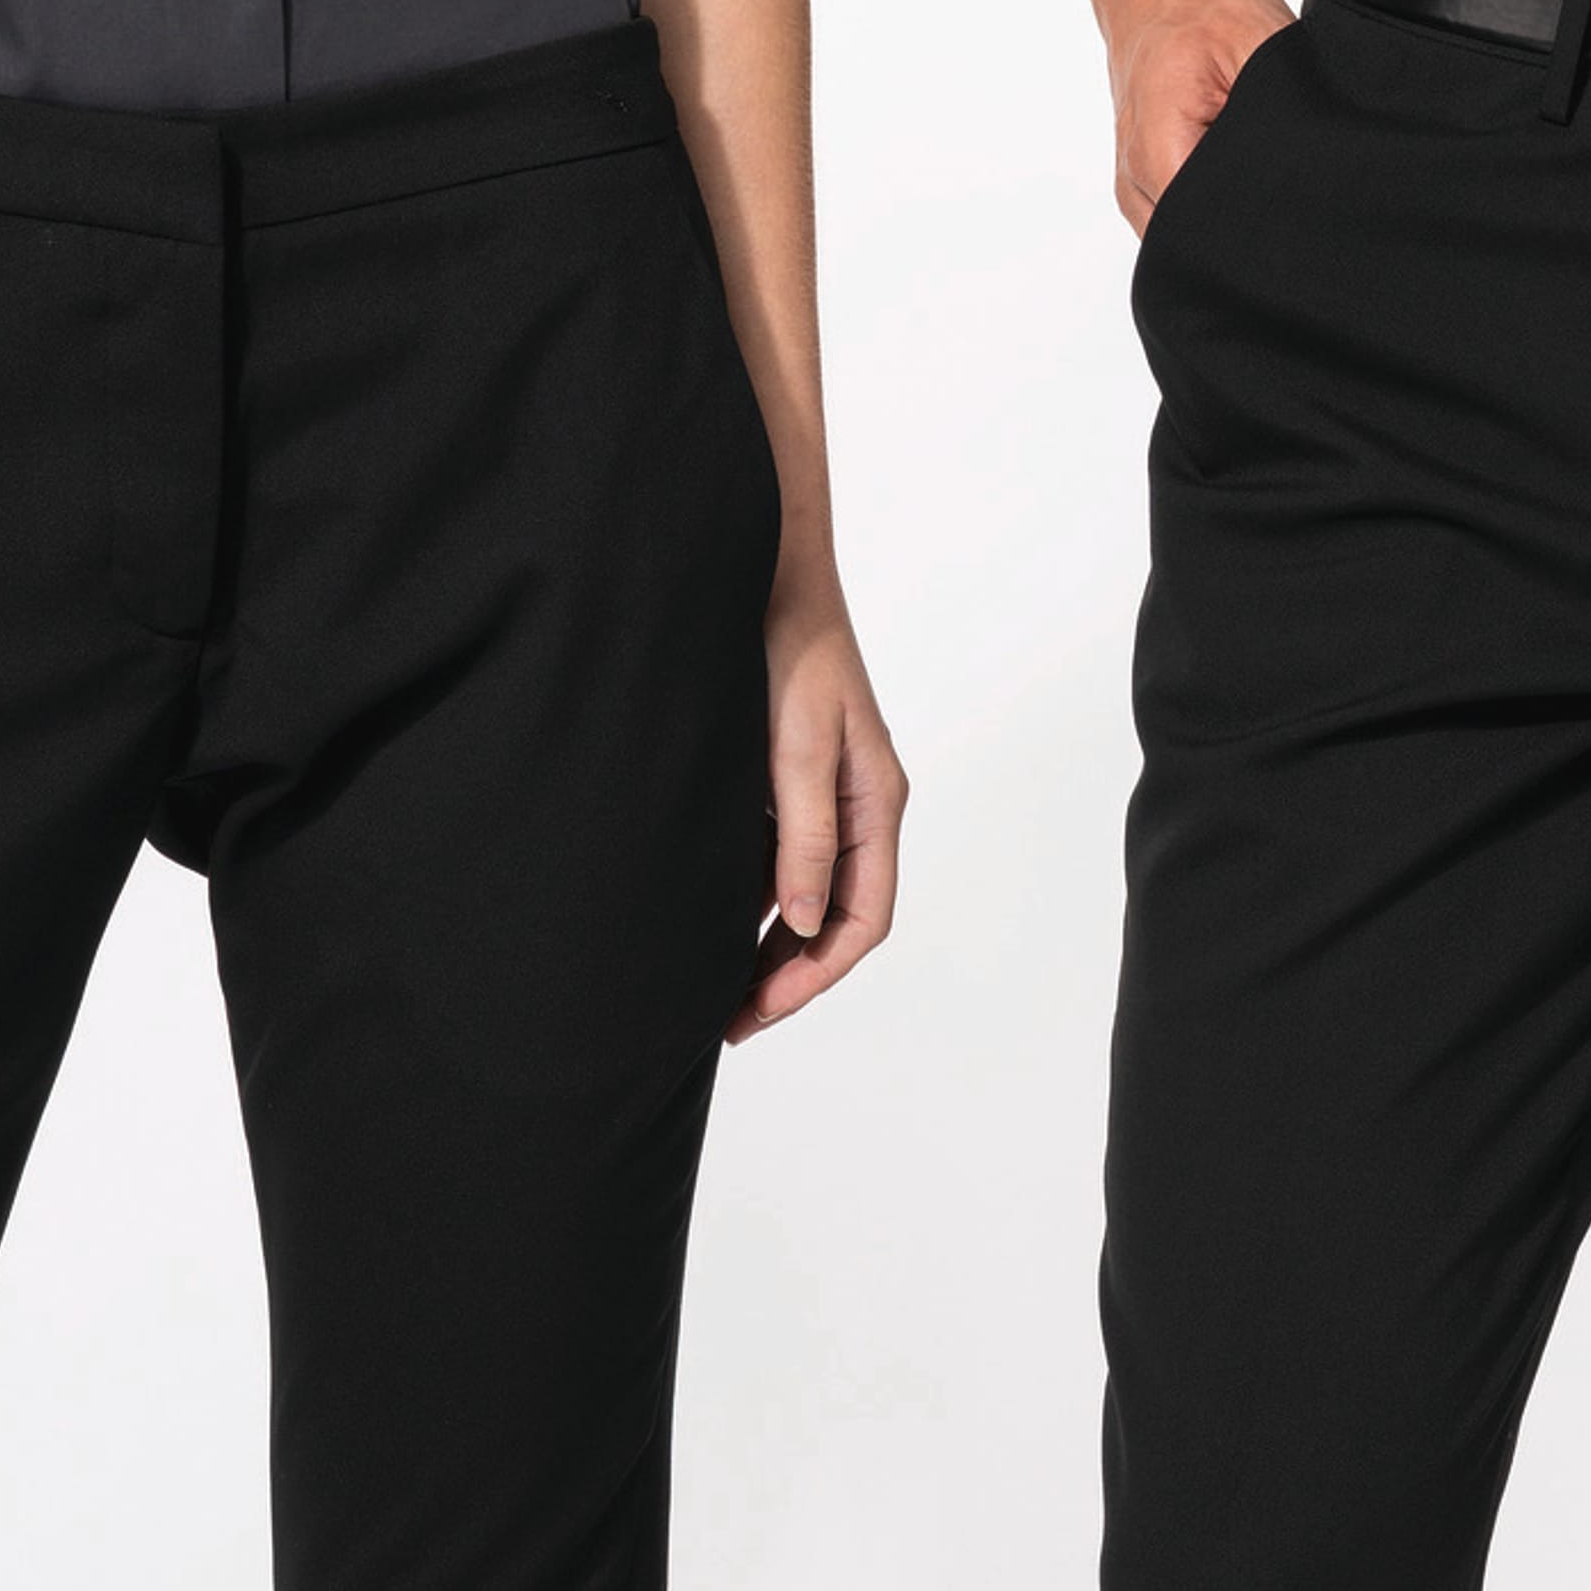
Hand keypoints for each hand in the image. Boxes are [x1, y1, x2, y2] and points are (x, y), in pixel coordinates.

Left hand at [729, 572, 906, 1042]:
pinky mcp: (791, 777)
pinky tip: (715, 915)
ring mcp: (827, 791)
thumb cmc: (790, 649)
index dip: (814, 976)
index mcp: (875, 801)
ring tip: (718, 985)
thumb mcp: (799, 748)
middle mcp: (859, 804)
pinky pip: (784, 857)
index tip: (757, 1011)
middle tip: (729, 1017)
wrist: (764, 573)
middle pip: (839, 917)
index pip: (863, 918)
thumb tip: (807, 922)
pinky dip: (757, 898)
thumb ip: (805, 836)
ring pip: (812, 893)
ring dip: (772, 943)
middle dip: (791, 974)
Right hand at [1102, 0, 1298, 236]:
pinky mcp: (1145, 181)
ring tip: (1259, 159)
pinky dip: (1217, 196)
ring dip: (1233, 209)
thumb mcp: (1259, 44)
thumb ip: (1281, 116)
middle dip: (1252, 225)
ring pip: (1195, 236)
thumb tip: (1313, 175)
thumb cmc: (1198, 3)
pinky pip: (1185, 214)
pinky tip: (1237, 160)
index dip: (1264, 230)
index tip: (1297, 202)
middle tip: (1289, 178)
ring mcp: (1135, 187)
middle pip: (1202, 246)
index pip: (1214, 238)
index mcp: (1158, 154)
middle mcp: (1136, 183)